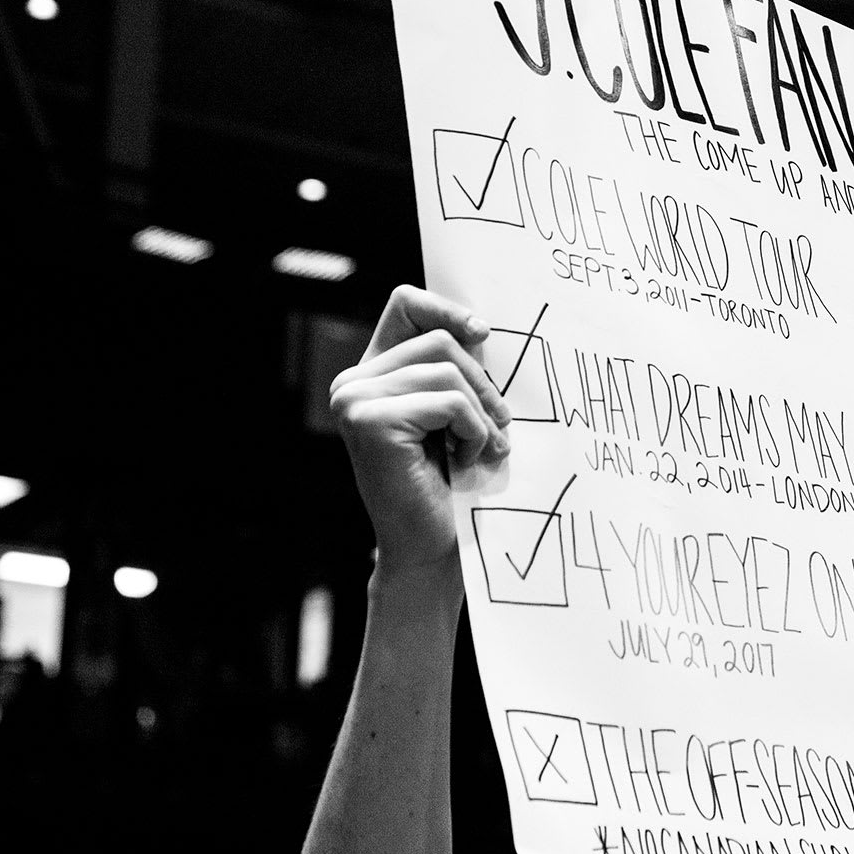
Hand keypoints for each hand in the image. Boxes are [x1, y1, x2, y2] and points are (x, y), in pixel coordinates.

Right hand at [329, 285, 511, 574]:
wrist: (432, 549)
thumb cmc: (451, 484)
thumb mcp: (455, 414)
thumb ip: (455, 370)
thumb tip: (479, 327)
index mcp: (372, 374)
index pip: (405, 304)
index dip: (446, 309)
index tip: (483, 333)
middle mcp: (353, 382)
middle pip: (439, 340)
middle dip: (482, 383)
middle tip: (501, 426)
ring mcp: (354, 400)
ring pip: (446, 370)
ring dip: (481, 413)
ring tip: (483, 448)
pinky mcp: (369, 421)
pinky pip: (448, 401)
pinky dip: (473, 429)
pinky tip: (467, 458)